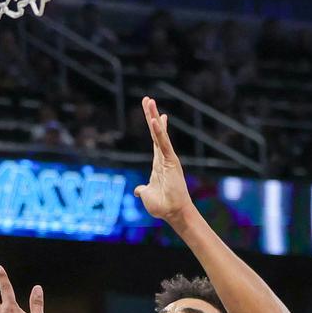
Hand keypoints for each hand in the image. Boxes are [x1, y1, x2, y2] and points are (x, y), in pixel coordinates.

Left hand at [133, 97, 194, 224]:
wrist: (173, 214)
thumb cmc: (163, 206)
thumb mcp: (147, 195)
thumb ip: (142, 190)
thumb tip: (138, 190)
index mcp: (158, 164)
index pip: (155, 141)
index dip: (153, 127)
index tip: (153, 114)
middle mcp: (164, 158)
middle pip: (156, 132)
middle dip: (151, 115)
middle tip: (148, 99)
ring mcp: (168, 158)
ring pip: (159, 133)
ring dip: (154, 117)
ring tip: (149, 102)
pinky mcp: (172, 161)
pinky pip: (164, 143)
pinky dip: (159, 131)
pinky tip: (155, 120)